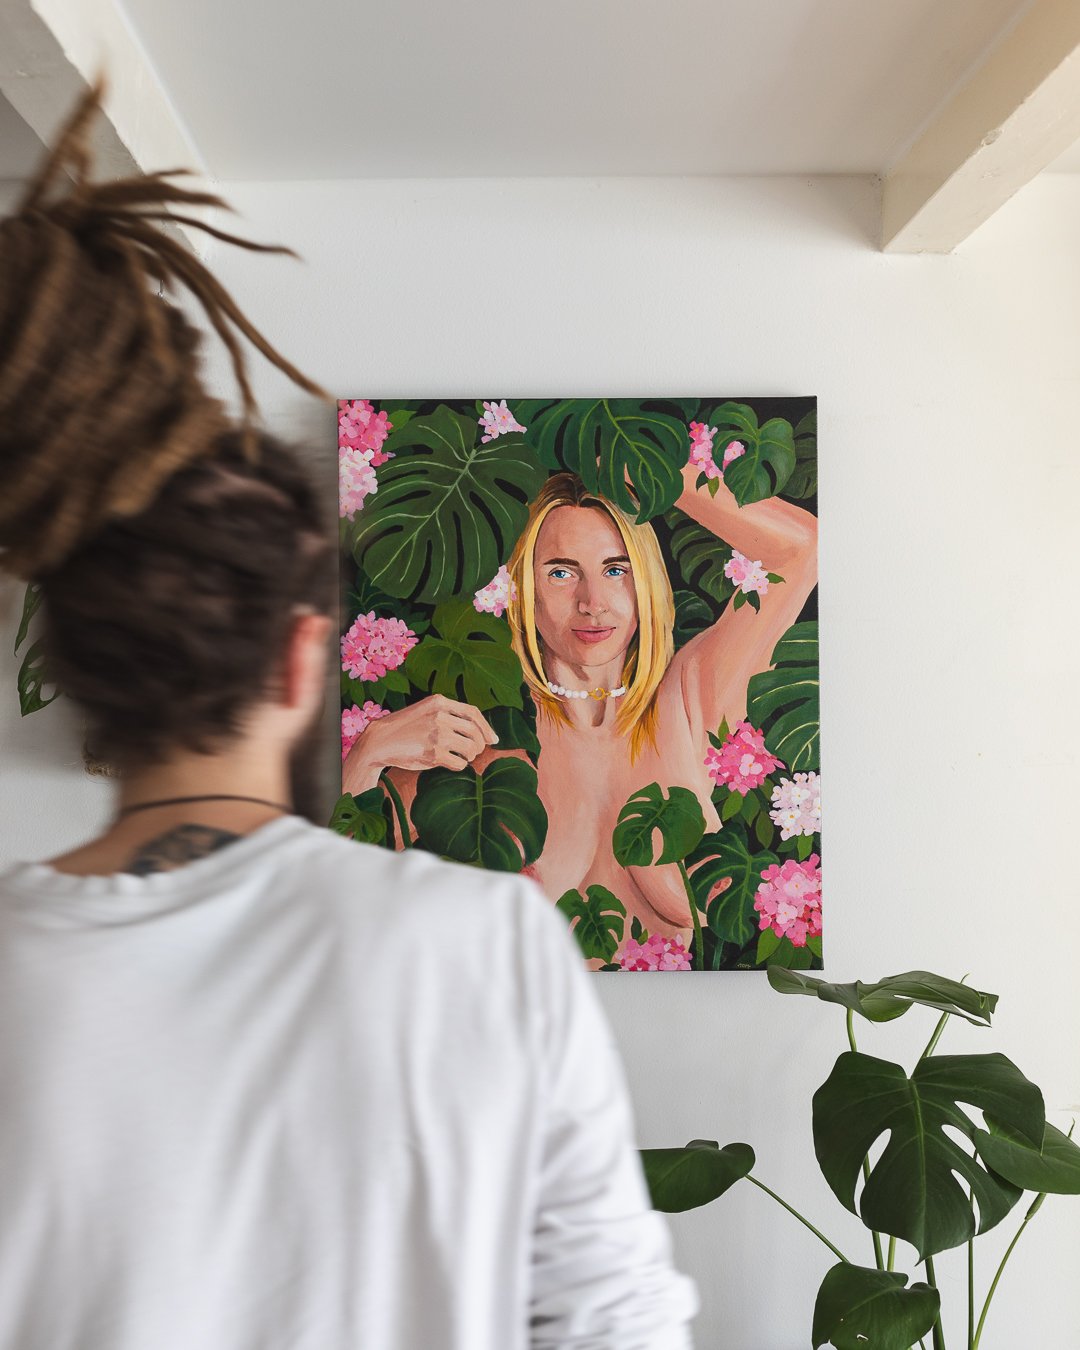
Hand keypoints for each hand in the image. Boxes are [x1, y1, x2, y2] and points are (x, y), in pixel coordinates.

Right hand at [342, 695, 498, 793]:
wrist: (380, 741)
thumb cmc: (406, 727)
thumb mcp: (426, 710)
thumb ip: (449, 714)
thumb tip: (482, 732)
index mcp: (439, 702)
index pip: (473, 713)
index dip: (486, 727)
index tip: (493, 740)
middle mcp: (440, 716)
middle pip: (475, 732)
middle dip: (479, 745)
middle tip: (473, 752)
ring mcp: (437, 734)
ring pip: (471, 749)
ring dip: (470, 756)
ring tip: (461, 756)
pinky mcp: (433, 753)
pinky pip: (460, 763)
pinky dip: (458, 765)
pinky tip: (451, 763)